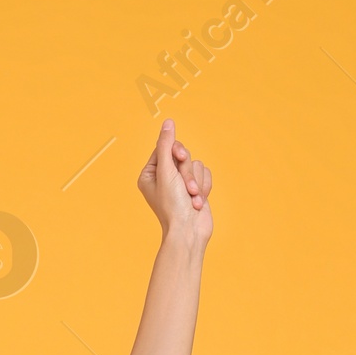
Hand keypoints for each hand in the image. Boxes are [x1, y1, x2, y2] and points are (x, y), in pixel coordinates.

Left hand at [138, 118, 212, 246]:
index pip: (165, 147)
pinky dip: (204, 186)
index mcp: (150, 174)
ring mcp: (180, 183)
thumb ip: (166, 146)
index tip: (179, 159)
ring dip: (196, 181)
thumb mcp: (167, 172)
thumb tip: (168, 122)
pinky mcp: (194, 188)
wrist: (189, 232)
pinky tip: (197, 201)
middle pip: (182, 154)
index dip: (175, 151)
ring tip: (191, 199)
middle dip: (187, 170)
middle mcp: (164, 177)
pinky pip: (205, 174)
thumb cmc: (173, 206)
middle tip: (185, 187)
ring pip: (195, 164)